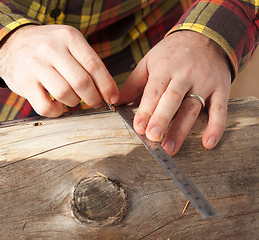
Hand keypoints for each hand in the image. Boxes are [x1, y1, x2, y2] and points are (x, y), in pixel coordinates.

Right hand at [0, 24, 118, 116]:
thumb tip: (108, 91)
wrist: (11, 44)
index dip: (107, 85)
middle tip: (95, 102)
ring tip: (73, 99)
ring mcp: (35, 65)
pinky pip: (46, 107)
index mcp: (68, 37)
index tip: (112, 98)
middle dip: (93, 98)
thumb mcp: (68, 43)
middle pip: (81, 82)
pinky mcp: (24, 83)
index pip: (94, 65)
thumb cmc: (46, 48)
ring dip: (74, 103)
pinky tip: (58, 105)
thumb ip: (86, 62)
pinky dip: (57, 111)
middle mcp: (51, 49)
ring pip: (65, 94)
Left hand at [118, 31, 231, 155]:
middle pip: (173, 100)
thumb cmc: (172, 53)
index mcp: (164, 68)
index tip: (138, 127)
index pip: (154, 91)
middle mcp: (185, 75)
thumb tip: (116, 103)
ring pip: (192, 108)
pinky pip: (220, 110)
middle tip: (153, 138)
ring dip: (181, 130)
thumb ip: (134, 83)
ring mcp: (205, 82)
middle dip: (162, 119)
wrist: (207, 36)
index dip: (146, 110)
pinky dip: (216, 127)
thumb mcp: (150, 61)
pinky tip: (208, 143)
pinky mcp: (221, 89)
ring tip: (170, 148)